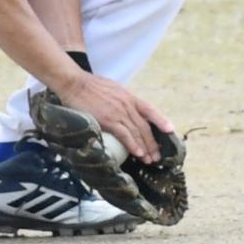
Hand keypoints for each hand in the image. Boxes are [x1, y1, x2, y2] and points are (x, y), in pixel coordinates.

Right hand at [54, 71, 171, 164]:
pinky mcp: (108, 120)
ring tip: (149, 159)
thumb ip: (120, 99)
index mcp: (128, 96)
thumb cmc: (88, 86)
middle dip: (153, 142)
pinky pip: (125, 135)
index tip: (170, 130)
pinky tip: (138, 153)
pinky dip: (133, 145)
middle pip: (145, 126)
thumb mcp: (111, 88)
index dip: (161, 120)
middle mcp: (127, 104)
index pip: (149, 109)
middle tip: (157, 156)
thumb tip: (123, 108)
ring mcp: (119, 112)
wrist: (74, 83)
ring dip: (145, 148)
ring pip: (137, 132)